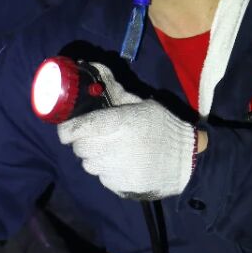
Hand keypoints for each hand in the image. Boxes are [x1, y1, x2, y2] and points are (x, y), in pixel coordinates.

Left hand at [56, 62, 196, 200]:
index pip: (80, 127)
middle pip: (80, 146)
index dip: (67, 129)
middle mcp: (114, 147)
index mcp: (119, 123)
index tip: (65, 129)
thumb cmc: (163, 127)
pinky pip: (101, 177)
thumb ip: (114, 91)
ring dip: (93, 156)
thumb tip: (90, 66)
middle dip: (82, 141)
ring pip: (88, 163)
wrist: (187, 161)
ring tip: (109, 150)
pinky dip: (106, 170)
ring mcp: (116, 169)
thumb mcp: (141, 104)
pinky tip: (120, 164)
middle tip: (94, 137)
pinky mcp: (119, 186)